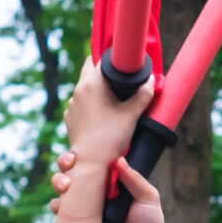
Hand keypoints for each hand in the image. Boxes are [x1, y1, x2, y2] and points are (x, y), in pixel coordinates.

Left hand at [53, 61, 153, 222]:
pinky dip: (90, 104)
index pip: (99, 59)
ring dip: (96, 88)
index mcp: (92, 84)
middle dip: (102, 70)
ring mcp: (72, 105)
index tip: (123, 64)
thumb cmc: (112, 137)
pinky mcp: (70, 117)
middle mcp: (78, 90)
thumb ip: (143, 94)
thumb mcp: (132, 114)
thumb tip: (152, 80)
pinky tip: (102, 115)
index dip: (112, 59)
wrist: (91, 163)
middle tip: (119, 79)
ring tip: (112, 99)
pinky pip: (80, 104)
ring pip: (84, 87)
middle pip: (89, 69)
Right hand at [54, 156, 165, 222]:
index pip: (93, 160)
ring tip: (66, 186)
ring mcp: (85, 206)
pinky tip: (61, 206)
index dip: (82, 153)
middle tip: (69, 165)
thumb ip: (135, 180)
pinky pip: (61, 212)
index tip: (79, 153)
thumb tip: (119, 160)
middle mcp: (95, 190)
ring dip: (59, 182)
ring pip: (63, 188)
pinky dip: (58, 206)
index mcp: (111, 180)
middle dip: (65, 163)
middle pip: (73, 170)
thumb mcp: (148, 199)